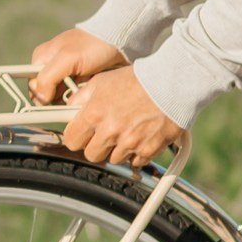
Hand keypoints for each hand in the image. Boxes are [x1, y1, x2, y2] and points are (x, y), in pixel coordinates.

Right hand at [28, 26, 128, 103]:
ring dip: (71, 98)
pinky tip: (89, 89)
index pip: (33, 87)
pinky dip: (81, 95)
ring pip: (61, 97)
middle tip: (73, 94)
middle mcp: (50, 66)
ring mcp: (66, 73)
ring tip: (83, 90)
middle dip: (58, 98)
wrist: (120, 40)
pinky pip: (75, 94)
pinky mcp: (80, 79)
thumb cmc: (92, 46)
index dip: (42, 97)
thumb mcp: (66, 59)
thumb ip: (48, 78)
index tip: (55, 101)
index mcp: (40, 59)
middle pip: (46, 94)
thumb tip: (40, 99)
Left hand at [60, 66, 184, 166]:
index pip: (71, 140)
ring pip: (113, 159)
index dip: (76, 137)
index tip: (81, 135)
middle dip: (96, 146)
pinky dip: (136, 153)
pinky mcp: (148, 150)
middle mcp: (110, 131)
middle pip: (91, 154)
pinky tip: (140, 136)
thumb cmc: (138, 79)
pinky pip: (135, 161)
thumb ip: (81, 96)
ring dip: (117, 149)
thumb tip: (69, 107)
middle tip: (104, 134)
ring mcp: (129, 143)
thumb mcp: (102, 81)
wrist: (172, 84)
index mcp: (94, 114)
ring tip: (126, 130)